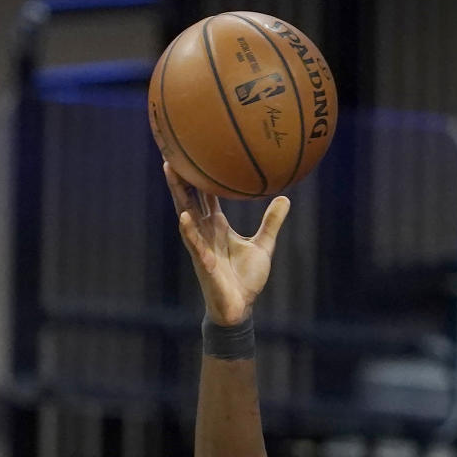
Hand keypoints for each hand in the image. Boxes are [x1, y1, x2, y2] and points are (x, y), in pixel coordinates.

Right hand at [164, 163, 289, 323]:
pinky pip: (194, 243)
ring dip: (178, 193)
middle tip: (172, 148)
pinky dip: (189, 230)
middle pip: (190, 197)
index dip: (198, 175)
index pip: (205, 195)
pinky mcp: (203, 262)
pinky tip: (184, 216)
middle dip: (181, 175)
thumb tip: (285, 198)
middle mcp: (205, 232)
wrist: (240, 307)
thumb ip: (271, 222)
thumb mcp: (263, 245)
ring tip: (170, 170)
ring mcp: (201, 245)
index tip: (193, 151)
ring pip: (186, 213)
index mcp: (217, 226)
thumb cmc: (246, 279)